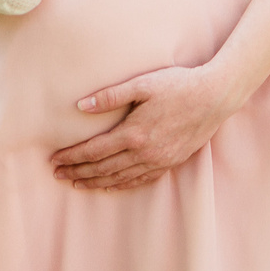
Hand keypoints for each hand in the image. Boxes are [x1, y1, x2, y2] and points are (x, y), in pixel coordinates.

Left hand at [50, 66, 237, 190]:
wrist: (215, 97)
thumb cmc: (178, 85)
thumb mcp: (142, 84)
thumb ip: (110, 96)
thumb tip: (80, 106)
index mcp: (133, 133)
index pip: (94, 151)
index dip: (72, 157)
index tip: (54, 160)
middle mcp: (144, 152)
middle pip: (103, 168)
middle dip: (78, 172)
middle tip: (58, 175)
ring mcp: (158, 160)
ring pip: (120, 178)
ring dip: (95, 182)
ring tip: (77, 184)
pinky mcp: (170, 162)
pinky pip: (140, 180)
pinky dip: (121, 185)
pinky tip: (110, 185)